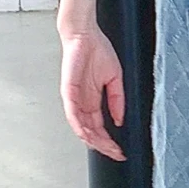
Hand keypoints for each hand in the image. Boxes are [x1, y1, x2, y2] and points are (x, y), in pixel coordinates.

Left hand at [60, 27, 125, 160]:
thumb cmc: (97, 51)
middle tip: (116, 153)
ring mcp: (74, 99)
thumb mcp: (114, 80)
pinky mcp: (68, 91)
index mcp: (92, 102)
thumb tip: (119, 120)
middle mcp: (82, 103)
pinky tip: (88, 135)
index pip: (99, 129)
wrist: (86, 34)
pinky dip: (79, 126)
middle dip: (104, 146)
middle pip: (91, 133)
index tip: (120, 150)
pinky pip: (72, 114)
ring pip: (81, 128)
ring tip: (107, 147)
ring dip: (94, 140)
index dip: (109, 142)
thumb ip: (117, 101)